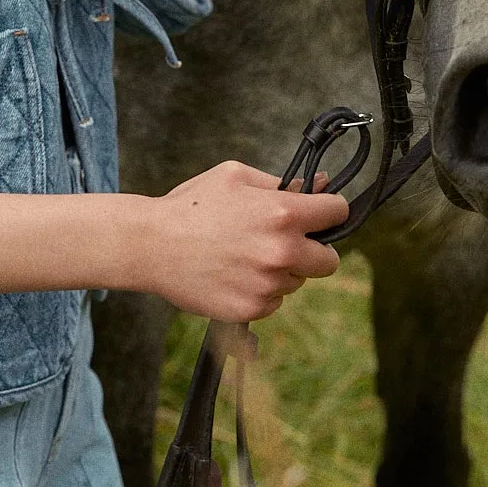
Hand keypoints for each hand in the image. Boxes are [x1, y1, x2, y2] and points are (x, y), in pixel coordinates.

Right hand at [143, 162, 347, 322]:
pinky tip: (233, 275)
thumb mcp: (235, 177)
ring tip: (243, 256)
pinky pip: (273, 302)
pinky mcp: (251, 309)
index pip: (337, 213)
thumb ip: (282, 183)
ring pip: (296, 281)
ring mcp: (267, 285)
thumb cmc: (191, 205)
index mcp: (282, 213)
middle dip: (313, 250)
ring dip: (281, 271)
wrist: (150, 245)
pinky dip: (260, 291)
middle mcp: (281, 251)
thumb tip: (320, 184)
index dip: (329, 211)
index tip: (319, 215)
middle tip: (285, 243)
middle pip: (330, 261)